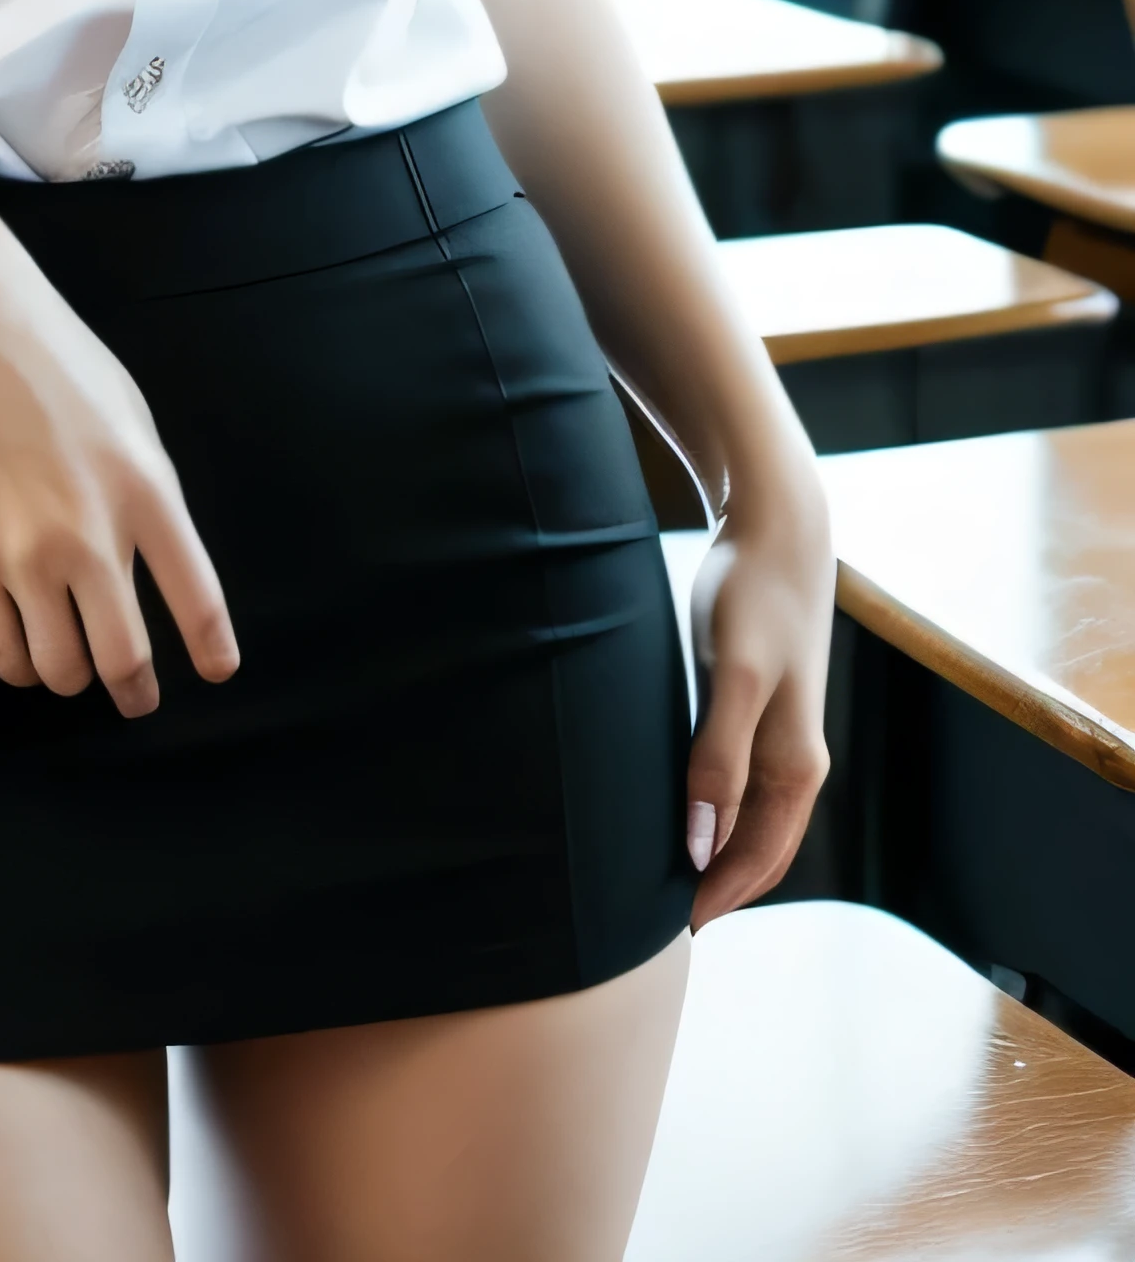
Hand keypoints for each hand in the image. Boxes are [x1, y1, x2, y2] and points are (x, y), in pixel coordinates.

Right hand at [0, 191, 239, 718]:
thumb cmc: (56, 358)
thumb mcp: (129, 417)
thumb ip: (145, 493)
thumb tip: (146, 560)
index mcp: (147, 491)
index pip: (196, 598)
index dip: (211, 648)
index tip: (216, 672)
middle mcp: (91, 533)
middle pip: (124, 658)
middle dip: (134, 690)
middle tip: (134, 696)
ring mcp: (23, 551)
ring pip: (57, 667)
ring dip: (66, 674)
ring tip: (66, 661)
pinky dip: (14, 663)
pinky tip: (19, 649)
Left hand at [685, 458, 833, 925]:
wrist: (777, 526)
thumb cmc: (754, 594)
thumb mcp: (736, 677)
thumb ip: (719, 757)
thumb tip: (703, 844)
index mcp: (796, 766)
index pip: (759, 860)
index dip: (718, 898)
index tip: (673, 933)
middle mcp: (796, 760)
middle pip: (763, 850)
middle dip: (723, 891)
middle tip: (664, 927)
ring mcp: (781, 733)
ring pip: (754, 820)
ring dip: (720, 856)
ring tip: (668, 882)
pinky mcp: (758, 705)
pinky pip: (742, 782)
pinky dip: (718, 813)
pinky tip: (684, 812)